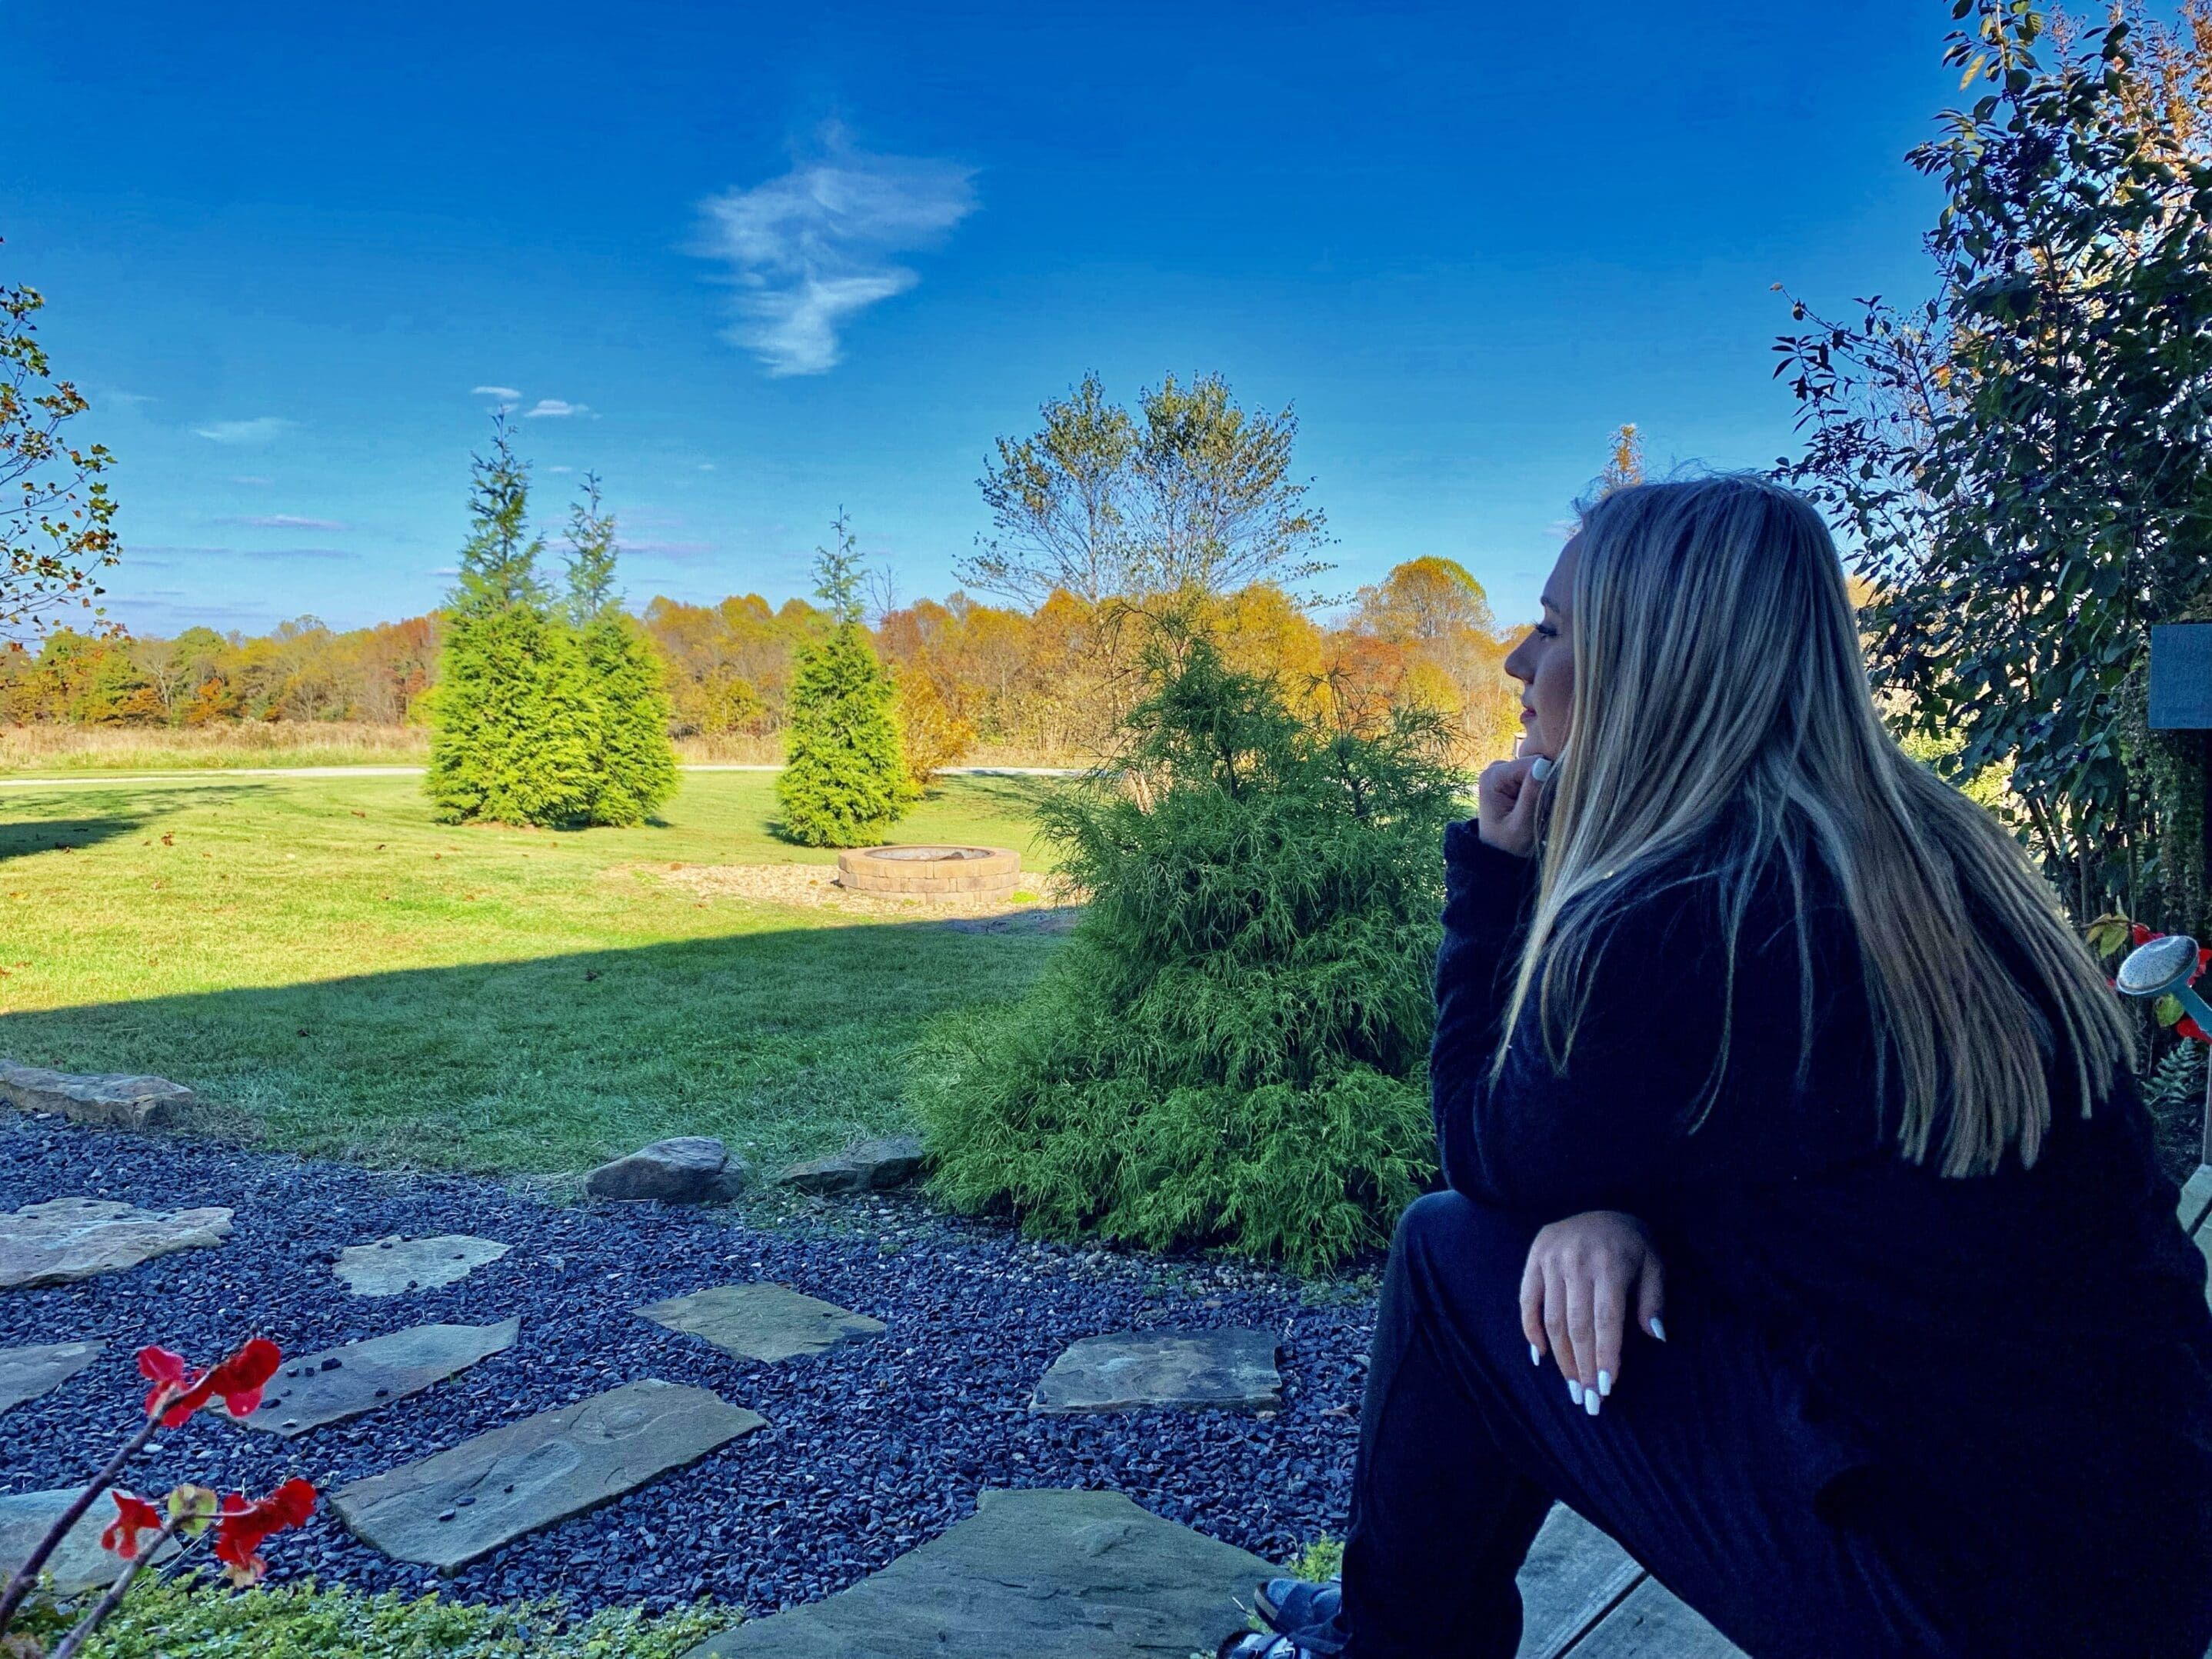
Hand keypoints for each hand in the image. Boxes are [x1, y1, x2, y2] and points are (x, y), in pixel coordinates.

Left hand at [1476, 756, 1546, 856]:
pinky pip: (1540, 776)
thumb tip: (1544, 764)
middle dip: (1547, 786)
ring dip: (1546, 790)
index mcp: (1493, 775)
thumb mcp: (1521, 825)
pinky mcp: (1515, 777)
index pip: (1535, 762)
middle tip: (1542, 811)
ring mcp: (1506, 771)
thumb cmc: (1509, 846)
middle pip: (1539, 763)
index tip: (1547, 805)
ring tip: (1540, 812)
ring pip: (1543, 769)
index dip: (1549, 780)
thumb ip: (1532, 795)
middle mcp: (1497, 767)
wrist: (1499, 857)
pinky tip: (1539, 808)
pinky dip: (1544, 792)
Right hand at [1520, 1210, 1665, 1416]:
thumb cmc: (1633, 1243)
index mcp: (1610, 1264)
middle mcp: (1577, 1262)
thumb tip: (1656, 1336)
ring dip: (1561, 1358)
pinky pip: (1527, 1301)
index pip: (1606, 1320)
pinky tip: (1541, 1357)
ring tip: (1571, 1387)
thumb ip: (1654, 1299)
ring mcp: (1551, 1259)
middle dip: (1583, 1367)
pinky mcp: (1534, 1258)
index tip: (1607, 1387)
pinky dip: (1531, 1331)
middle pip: (1577, 1326)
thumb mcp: (1654, 1263)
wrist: (1601, 1202)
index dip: (1605, 1355)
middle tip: (1588, 1400)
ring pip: (1552, 1319)